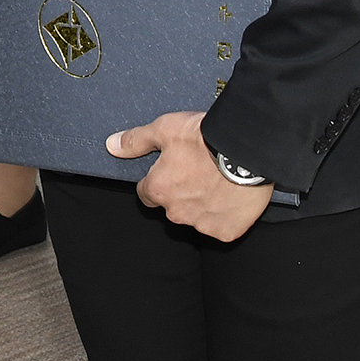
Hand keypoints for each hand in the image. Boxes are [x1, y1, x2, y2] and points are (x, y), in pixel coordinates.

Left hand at [106, 110, 271, 241]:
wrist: (247, 151)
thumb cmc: (206, 139)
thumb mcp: (165, 129)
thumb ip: (136, 140)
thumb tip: (112, 145)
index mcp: (159, 190)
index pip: (147, 193)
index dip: (159, 180)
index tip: (173, 170)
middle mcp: (177, 213)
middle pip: (172, 206)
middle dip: (182, 192)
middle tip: (199, 171)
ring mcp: (202, 224)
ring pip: (195, 217)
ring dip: (202, 203)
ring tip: (217, 181)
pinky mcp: (226, 231)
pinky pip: (220, 226)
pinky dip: (224, 214)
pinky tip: (231, 195)